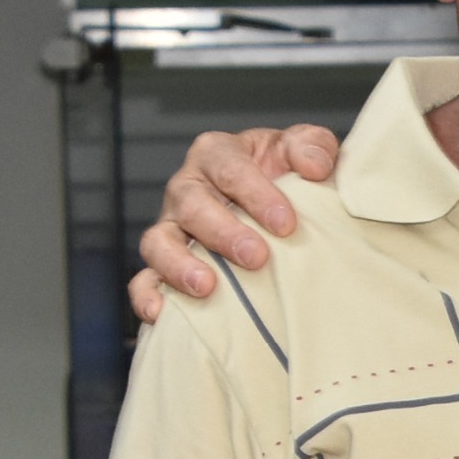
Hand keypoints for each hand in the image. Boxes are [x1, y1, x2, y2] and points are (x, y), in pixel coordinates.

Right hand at [129, 123, 339, 323]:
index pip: (230, 168)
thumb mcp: (301, 151)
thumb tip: (315, 166)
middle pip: (192, 204)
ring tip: (207, 287)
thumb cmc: (284, 176)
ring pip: (159, 241)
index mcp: (218, 154)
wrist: (275, 211)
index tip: (285, 223)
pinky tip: (161, 312)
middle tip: (257, 257)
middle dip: (224, 232)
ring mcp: (171, 227)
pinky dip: (148, 294)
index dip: (256, 194)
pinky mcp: (163, 264)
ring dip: (179, 265)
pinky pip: (144, 279)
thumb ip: (312, 145)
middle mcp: (187, 188)